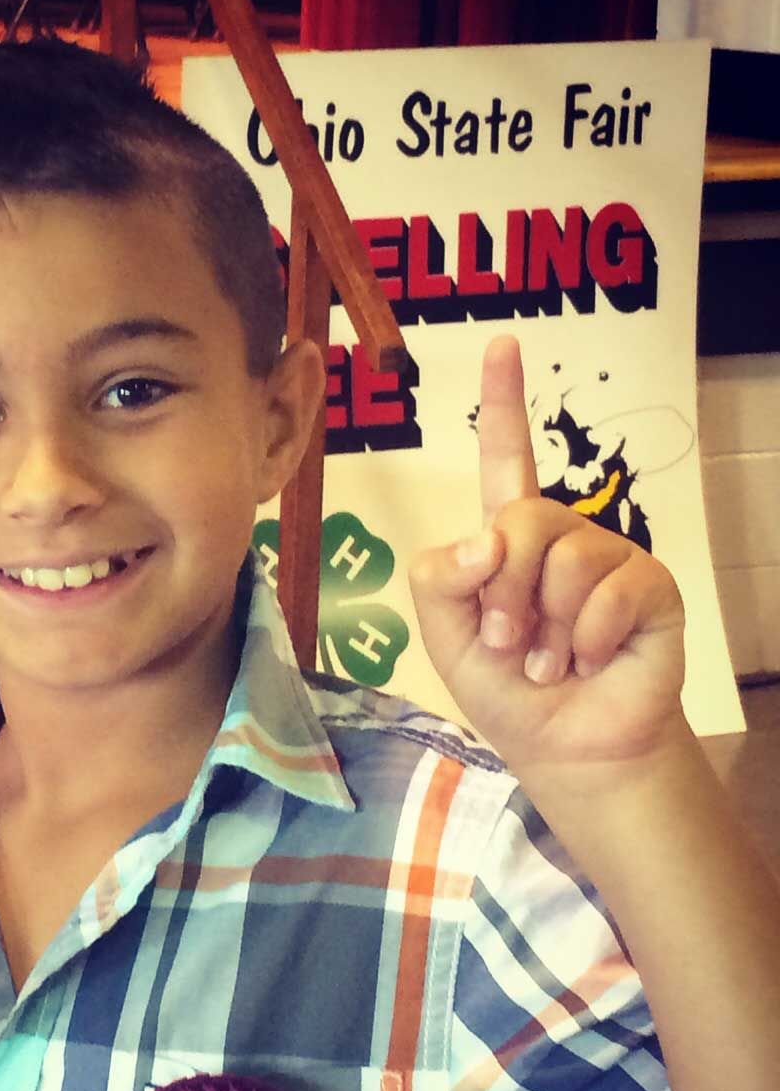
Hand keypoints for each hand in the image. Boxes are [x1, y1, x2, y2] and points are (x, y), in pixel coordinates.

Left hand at [409, 335, 686, 778]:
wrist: (566, 746)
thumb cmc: (504, 690)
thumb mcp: (444, 636)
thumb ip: (439, 580)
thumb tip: (488, 537)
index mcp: (508, 541)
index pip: (506, 460)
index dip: (503, 403)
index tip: (502, 345)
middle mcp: (561, 538)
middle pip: (521, 521)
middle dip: (503, 595)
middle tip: (508, 643)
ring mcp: (609, 558)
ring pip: (564, 560)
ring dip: (545, 628)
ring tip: (551, 659)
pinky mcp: (650, 587)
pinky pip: (611, 592)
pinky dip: (587, 641)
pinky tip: (590, 662)